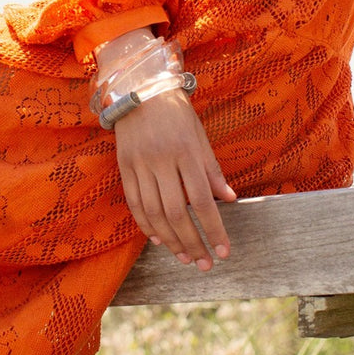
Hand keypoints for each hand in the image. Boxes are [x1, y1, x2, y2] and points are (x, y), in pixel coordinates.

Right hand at [112, 88, 234, 271]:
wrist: (139, 90)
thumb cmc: (176, 113)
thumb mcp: (199, 136)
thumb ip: (212, 170)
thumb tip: (229, 199)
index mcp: (185, 151)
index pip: (202, 200)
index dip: (213, 229)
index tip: (223, 251)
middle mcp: (161, 160)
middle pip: (176, 212)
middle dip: (193, 242)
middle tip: (205, 263)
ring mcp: (139, 164)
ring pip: (153, 212)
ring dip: (170, 240)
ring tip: (185, 257)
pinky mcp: (124, 167)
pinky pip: (134, 203)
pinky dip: (146, 225)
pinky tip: (159, 240)